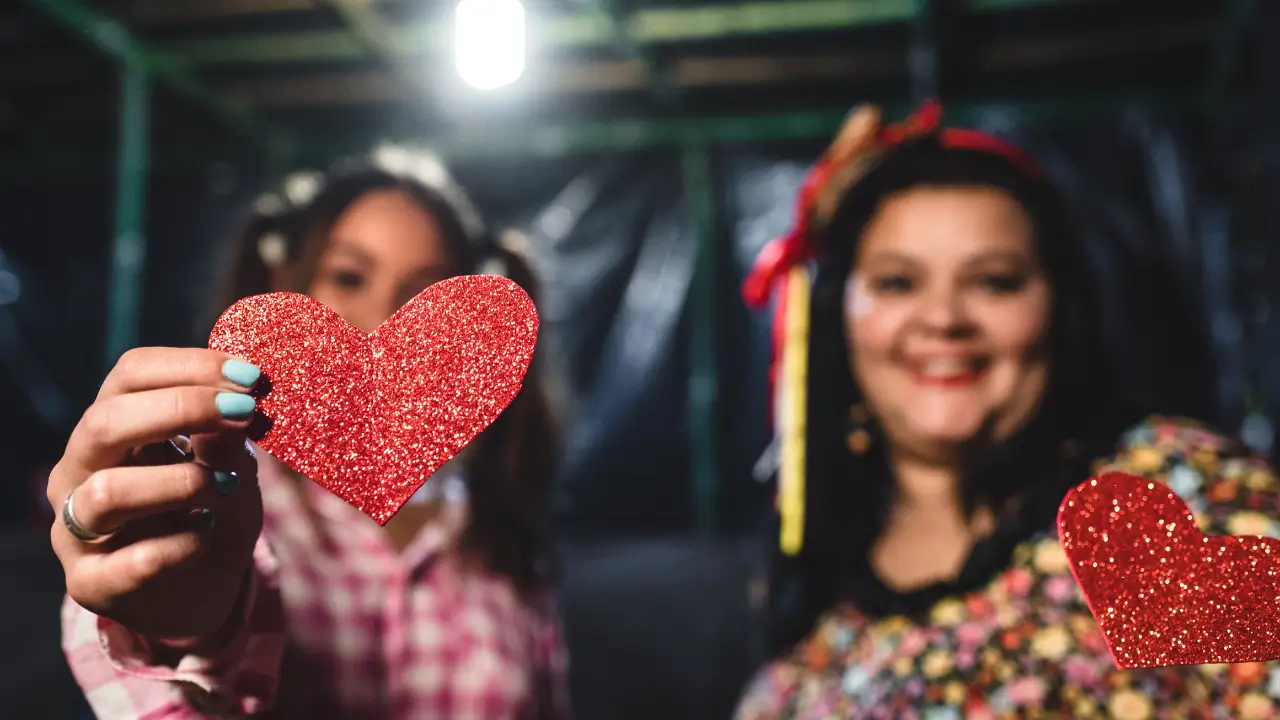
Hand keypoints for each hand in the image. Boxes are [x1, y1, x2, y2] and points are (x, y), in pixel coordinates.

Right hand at [49, 347, 264, 644]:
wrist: (202, 594)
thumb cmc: (213, 516)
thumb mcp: (233, 470)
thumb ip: (227, 440)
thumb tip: (234, 400)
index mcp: (112, 428)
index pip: (131, 374)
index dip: (190, 367)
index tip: (251, 377)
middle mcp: (80, 471)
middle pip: (106, 422)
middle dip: (183, 409)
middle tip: (246, 413)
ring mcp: (75, 529)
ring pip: (108, 492)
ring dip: (183, 483)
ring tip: (228, 486)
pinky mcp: (91, 583)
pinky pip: (133, 560)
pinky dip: (184, 544)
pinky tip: (209, 534)